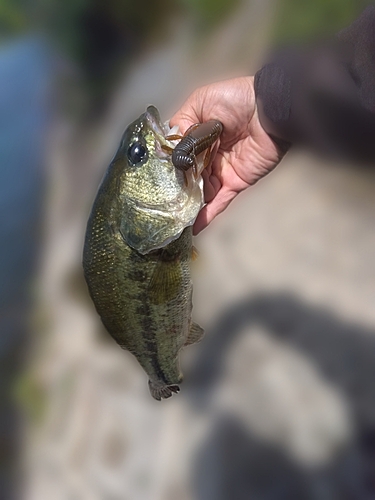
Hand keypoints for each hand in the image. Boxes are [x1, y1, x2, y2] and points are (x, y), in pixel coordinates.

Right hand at [170, 77, 284, 233]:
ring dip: (188, 205)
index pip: (177, 155)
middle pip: (187, 177)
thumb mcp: (201, 101)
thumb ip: (183, 123)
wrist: (269, 109)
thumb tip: (171, 148)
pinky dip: (208, 215)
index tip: (152, 179)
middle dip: (176, 190)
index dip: (166, 166)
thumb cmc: (236, 99)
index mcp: (197, 137)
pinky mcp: (236, 182)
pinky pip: (220, 201)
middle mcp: (207, 156)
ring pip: (200, 192)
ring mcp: (221, 171)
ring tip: (172, 219)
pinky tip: (193, 227)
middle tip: (161, 204)